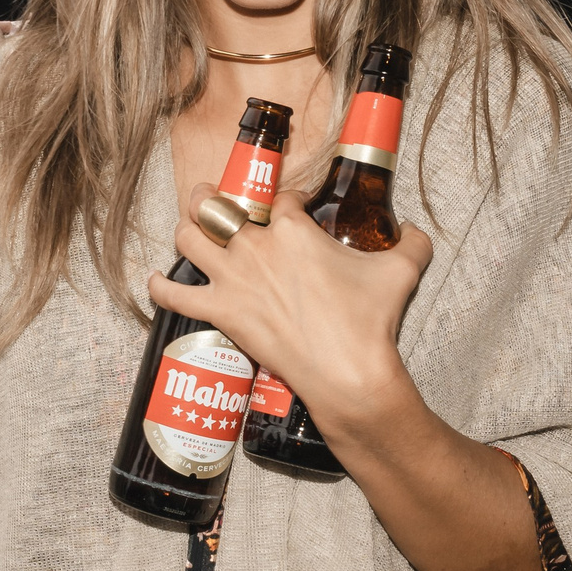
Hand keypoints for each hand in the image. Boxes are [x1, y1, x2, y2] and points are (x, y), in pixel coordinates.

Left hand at [150, 185, 435, 443]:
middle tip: (217, 201)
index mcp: (293, 227)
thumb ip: (411, 243)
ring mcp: (233, 278)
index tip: (290, 208)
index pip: (278, 197)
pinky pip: (174, 294)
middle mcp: (255, 245)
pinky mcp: (220, 312)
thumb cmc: (370, 321)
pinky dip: (159, 286)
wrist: (347, 373)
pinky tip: (155, 280)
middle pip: (217, 205)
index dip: (284, 199)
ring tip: (190, 229)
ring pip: (189, 237)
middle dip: (213, 197)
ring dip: (186, 229)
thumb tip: (416, 232)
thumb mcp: (401, 271)